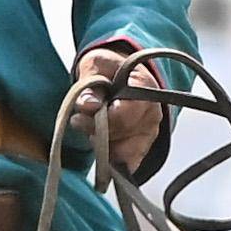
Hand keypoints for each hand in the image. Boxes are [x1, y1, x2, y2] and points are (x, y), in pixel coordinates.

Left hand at [70, 36, 170, 182]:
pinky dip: (110, 163)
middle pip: (121, 135)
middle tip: (78, 121)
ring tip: (90, 130)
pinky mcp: (142, 148)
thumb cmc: (108, 68)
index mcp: (145, 88)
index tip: (81, 116)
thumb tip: (89, 105)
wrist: (120, 74)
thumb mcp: (94, 66)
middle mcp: (152, 113)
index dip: (104, 119)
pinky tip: (100, 155)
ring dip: (100, 146)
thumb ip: (90, 85)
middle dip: (95, 131)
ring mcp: (149, 133)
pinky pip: (127, 165)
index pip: (127, 114)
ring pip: (122, 154)